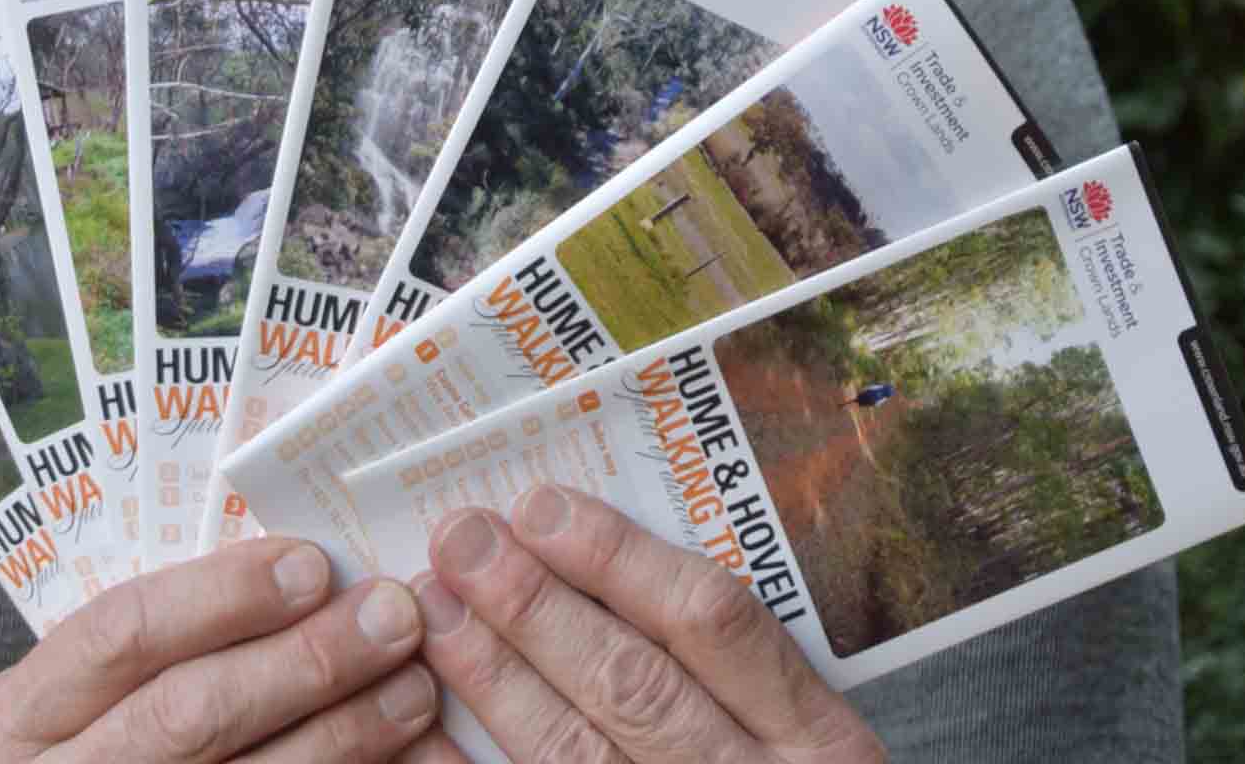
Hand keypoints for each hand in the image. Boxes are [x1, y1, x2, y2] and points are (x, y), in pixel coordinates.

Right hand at [0, 538, 443, 762]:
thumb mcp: (79, 704)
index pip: (119, 635)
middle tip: (392, 617)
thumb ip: (158, 649)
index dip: (221, 595)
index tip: (313, 562)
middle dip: (302, 661)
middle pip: (187, 713)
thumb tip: (300, 570)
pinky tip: (394, 762)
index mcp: (10, 722)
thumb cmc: (87, 757)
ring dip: (341, 735)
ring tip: (414, 689)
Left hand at [407, 484, 883, 763]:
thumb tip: (588, 549)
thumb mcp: (801, 730)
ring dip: (497, 677)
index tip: (540, 505)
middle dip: (536, 606)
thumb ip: (724, 657)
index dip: (618, 558)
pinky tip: (429, 725)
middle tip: (461, 540)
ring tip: (439, 610)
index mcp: (815, 737)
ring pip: (576, 753)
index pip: (713, 622)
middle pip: (632, 685)